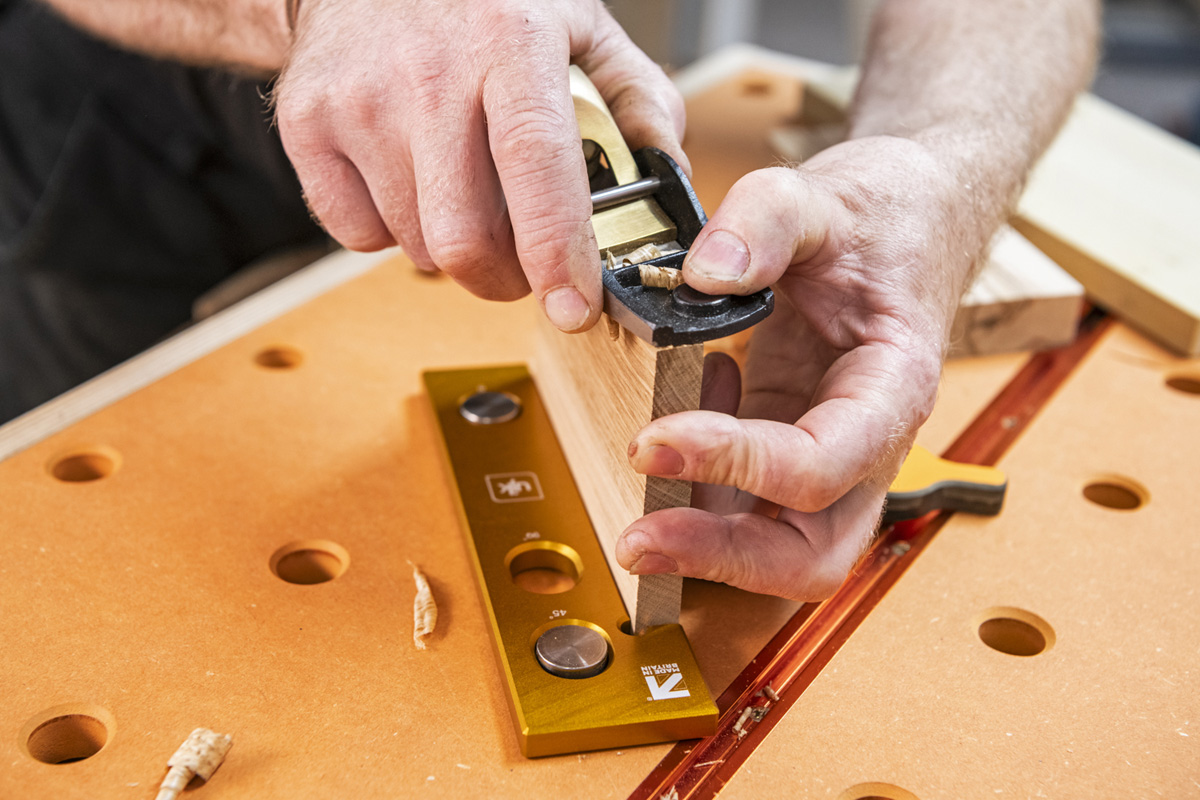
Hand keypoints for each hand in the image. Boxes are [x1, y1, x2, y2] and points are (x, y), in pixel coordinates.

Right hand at [273, 0, 685, 331]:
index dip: (556, 253)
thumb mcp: (578, 24)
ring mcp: (359, 102)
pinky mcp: (309, 126)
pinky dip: (393, 233)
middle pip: (466, 238)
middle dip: (507, 279)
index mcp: (510, 44)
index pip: (536, 167)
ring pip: (417, 246)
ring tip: (467, 198)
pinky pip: (359, 236)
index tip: (574, 307)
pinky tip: (411, 185)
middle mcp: (429, 74)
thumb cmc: (482, 3)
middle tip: (525, 265)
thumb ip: (637, 99)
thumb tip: (668, 178)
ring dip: (454, 251)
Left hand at [616, 136, 978, 599]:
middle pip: (811, 552)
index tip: (654, 441)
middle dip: (723, 557)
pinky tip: (672, 427)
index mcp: (891, 389)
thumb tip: (704, 274)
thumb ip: (767, 220)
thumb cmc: (884, 221)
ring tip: (635, 516)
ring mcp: (827, 453)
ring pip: (779, 547)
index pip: (822, 465)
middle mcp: (866, 442)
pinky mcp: (786, 444)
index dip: (738, 465)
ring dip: (705, 548)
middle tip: (639, 538)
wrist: (910, 223)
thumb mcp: (825, 197)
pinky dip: (699, 490)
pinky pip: (745, 504)